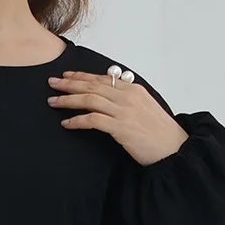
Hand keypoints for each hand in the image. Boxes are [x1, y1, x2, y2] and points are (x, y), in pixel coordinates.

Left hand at [48, 69, 188, 164]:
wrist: (173, 148)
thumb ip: (127, 100)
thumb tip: (109, 97)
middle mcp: (127, 96)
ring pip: (89, 99)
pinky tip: (66, 123)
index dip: (82, 76)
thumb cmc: (159, 132)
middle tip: (52, 83)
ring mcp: (124, 111)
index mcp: (133, 89)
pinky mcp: (121, 128)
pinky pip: (93, 120)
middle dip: (69, 83)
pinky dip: (77, 120)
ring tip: (53, 101)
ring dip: (68, 100)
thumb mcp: (144, 108)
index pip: (102, 79)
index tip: (66, 76)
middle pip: (92, 85)